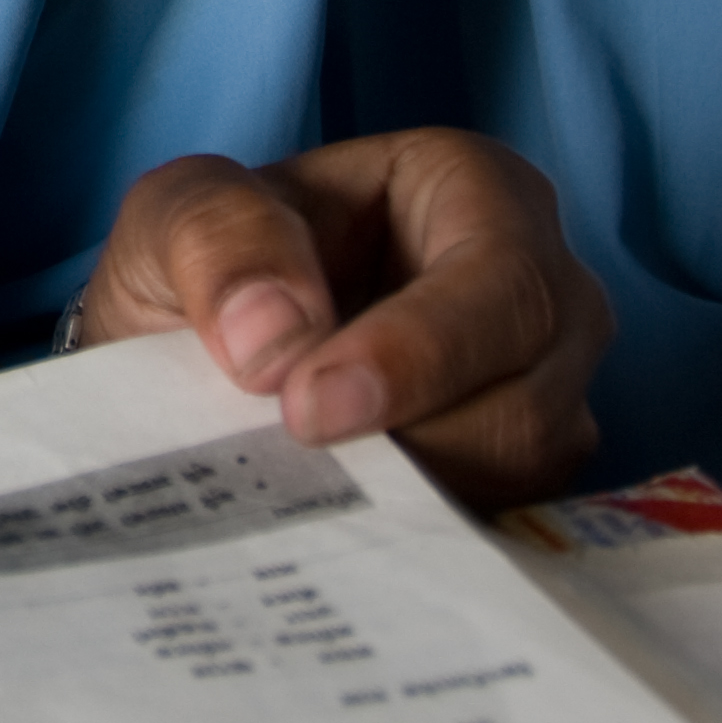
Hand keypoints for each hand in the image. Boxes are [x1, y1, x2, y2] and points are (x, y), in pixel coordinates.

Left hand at [76, 130, 612, 506]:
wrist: (188, 365)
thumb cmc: (207, 265)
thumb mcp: (178, 213)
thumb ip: (216, 237)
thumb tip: (274, 336)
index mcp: (476, 190)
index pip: (501, 275)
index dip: (419, 350)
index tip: (306, 405)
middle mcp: (540, 290)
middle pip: (532, 389)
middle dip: (415, 439)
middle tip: (296, 459)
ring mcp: (543, 393)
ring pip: (521, 467)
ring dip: (408, 493)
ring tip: (302, 483)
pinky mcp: (520, 481)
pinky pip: (499, 524)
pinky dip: (415, 532)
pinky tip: (333, 524)